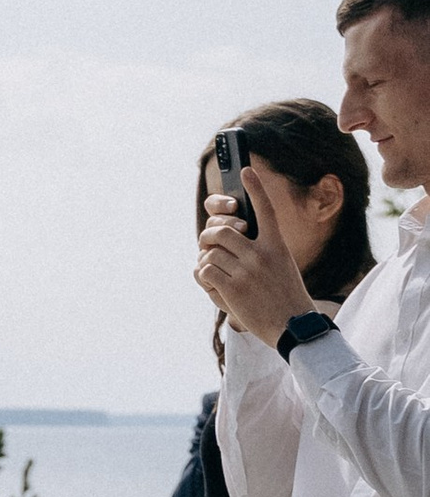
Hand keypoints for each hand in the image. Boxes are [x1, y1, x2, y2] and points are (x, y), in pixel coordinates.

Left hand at [195, 157, 317, 348]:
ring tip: (214, 272)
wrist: (294, 326)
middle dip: (209, 238)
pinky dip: (203, 276)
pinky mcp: (233, 289)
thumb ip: (259, 251)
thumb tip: (228, 240)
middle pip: (221, 231)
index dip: (255, 188)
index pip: (266, 209)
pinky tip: (212, 283)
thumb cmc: (285, 296)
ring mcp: (247, 271)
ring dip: (206, 261)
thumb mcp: (282, 266)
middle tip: (208, 246)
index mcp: (277, 245)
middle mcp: (262, 254)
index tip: (246, 170)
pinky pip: (205, 271)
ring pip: (209, 252)